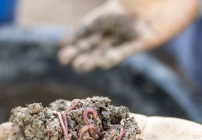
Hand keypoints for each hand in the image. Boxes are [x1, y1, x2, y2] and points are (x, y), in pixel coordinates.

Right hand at [58, 0, 197, 72]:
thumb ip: (109, 5)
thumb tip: (95, 13)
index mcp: (112, 10)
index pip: (89, 25)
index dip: (75, 35)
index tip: (62, 45)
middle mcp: (119, 25)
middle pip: (95, 40)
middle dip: (79, 50)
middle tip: (64, 60)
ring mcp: (130, 34)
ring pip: (107, 49)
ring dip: (92, 58)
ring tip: (79, 66)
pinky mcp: (144, 41)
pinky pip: (127, 50)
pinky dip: (114, 57)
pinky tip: (102, 63)